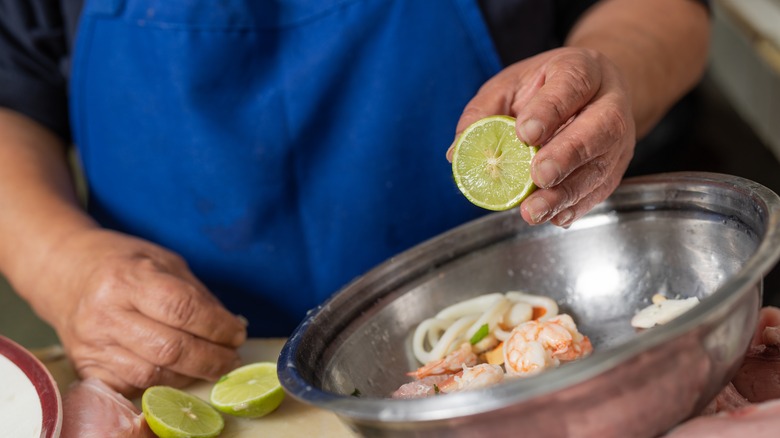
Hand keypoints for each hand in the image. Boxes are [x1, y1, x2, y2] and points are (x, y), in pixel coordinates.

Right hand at [37, 229, 246, 395]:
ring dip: (190, 375)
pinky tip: (178, 371)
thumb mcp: (163, 261)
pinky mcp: (85, 366)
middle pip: (170, 348)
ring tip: (211, 365)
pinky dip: (162, 383)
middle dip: (212, 358)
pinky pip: (132, 386)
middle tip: (231, 358)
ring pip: (153, 374)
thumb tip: (231, 327)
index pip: (182, 308)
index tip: (237, 334)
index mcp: (127, 279)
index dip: (218, 326)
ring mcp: (92, 344)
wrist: (64, 272)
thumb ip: (197, 294)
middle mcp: (105, 313)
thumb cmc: (121, 262)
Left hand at [449, 47, 635, 226]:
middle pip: (600, 128)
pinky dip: (575, 207)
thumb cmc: (544, 88)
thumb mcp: (509, 86)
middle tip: (538, 175)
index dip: (550, 110)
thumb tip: (457, 153)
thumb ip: (483, 113)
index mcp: (582, 69)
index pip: (572, 84)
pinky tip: (554, 216)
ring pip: (600, 167)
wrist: (590, 93)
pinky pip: (600, 190)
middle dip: (567, 154)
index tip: (525, 133)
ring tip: (534, 210)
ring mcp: (617, 139)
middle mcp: (609, 103)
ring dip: (567, 194)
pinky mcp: (614, 169)